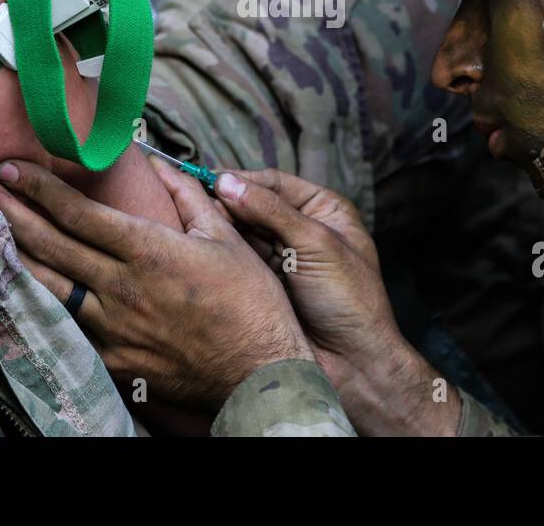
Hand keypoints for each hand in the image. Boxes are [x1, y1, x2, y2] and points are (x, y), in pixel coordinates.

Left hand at [0, 158, 313, 410]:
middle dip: (10, 212)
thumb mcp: (225, 237)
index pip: (79, 213)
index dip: (39, 188)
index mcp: (149, 251)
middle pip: (51, 246)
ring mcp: (113, 328)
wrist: (258, 372)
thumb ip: (187, 196)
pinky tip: (23, 291)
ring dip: (15, 256)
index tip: (9, 167)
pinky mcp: (113, 361)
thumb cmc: (250, 302)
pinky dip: (42, 306)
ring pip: (48, 288)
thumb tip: (158, 163)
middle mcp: (122, 288)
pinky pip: (68, 329)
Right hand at [214, 169, 460, 435]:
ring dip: (219, 228)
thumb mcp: (314, 244)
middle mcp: (301, 229)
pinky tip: (199, 247)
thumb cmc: (349, 300)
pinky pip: (237, 260)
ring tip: (192, 225)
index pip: (275, 183)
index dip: (243, 181)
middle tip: (193, 204)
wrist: (351, 364)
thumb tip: (227, 182)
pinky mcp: (264, 283)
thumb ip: (271, 211)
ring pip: (242, 232)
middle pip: (254, 205)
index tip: (210, 181)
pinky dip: (219, 252)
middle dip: (227, 204)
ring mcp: (281, 257)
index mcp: (324, 210)